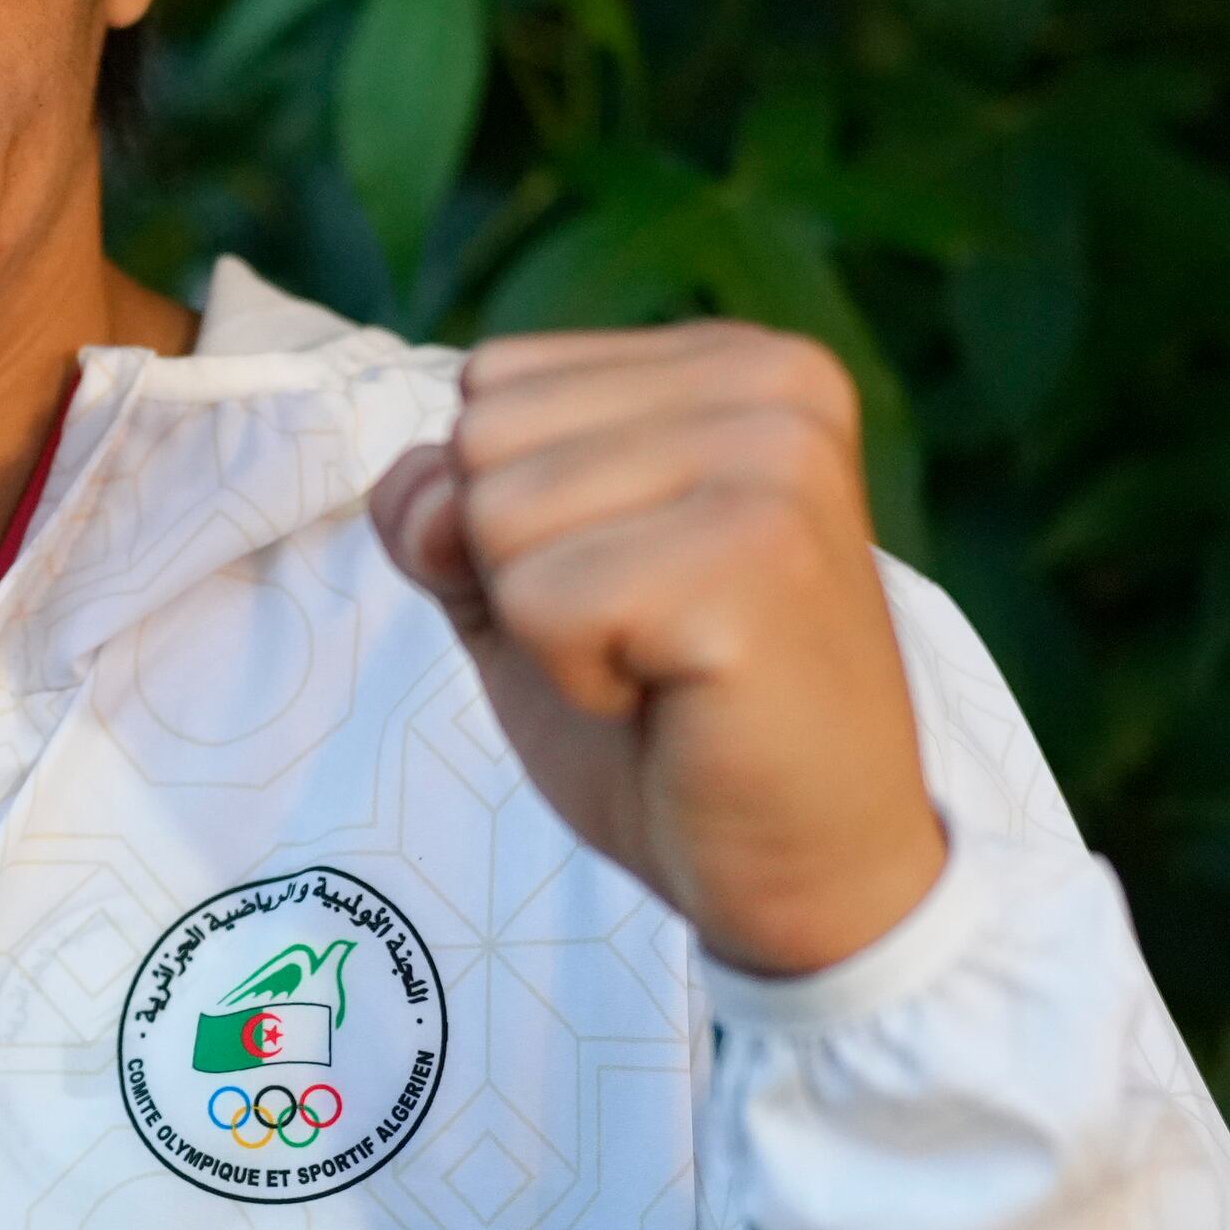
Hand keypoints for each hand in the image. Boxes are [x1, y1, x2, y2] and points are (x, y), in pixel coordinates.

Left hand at [367, 324, 946, 979]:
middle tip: (645, 636)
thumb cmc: (675, 722)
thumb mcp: (531, 579)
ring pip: (497, 516)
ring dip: (549, 629)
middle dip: (522, 567)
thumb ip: (451, 502)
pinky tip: (676, 699)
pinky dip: (577, 680)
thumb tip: (421, 499)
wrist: (808, 867)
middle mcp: (770, 384)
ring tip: (661, 665)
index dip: (512, 517)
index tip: (633, 586)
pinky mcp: (754, 566)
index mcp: (734, 361)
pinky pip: (538, 603)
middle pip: (484, 439)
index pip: (491, 382)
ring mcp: (773, 467)